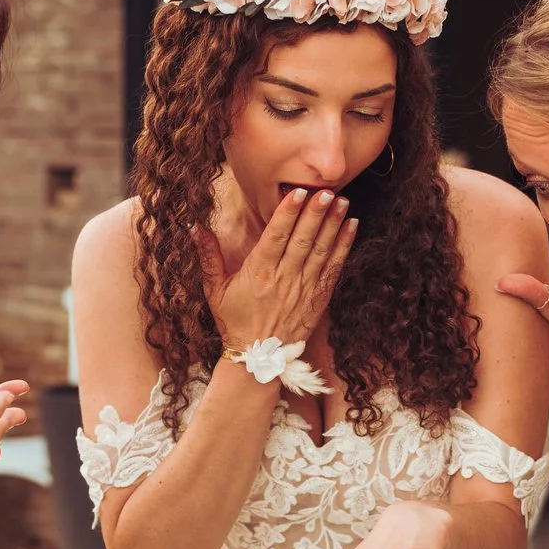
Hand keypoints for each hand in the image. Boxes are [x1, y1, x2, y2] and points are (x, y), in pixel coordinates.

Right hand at [206, 188, 356, 350]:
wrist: (259, 358)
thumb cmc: (234, 320)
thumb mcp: (214, 290)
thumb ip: (208, 257)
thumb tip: (196, 226)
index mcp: (258, 273)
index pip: (276, 237)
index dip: (288, 213)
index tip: (298, 192)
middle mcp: (284, 279)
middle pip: (303, 240)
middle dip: (316, 213)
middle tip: (327, 190)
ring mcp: (304, 288)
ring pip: (321, 251)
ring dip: (333, 225)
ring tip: (342, 201)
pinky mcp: (319, 298)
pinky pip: (334, 268)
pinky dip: (344, 246)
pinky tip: (352, 226)